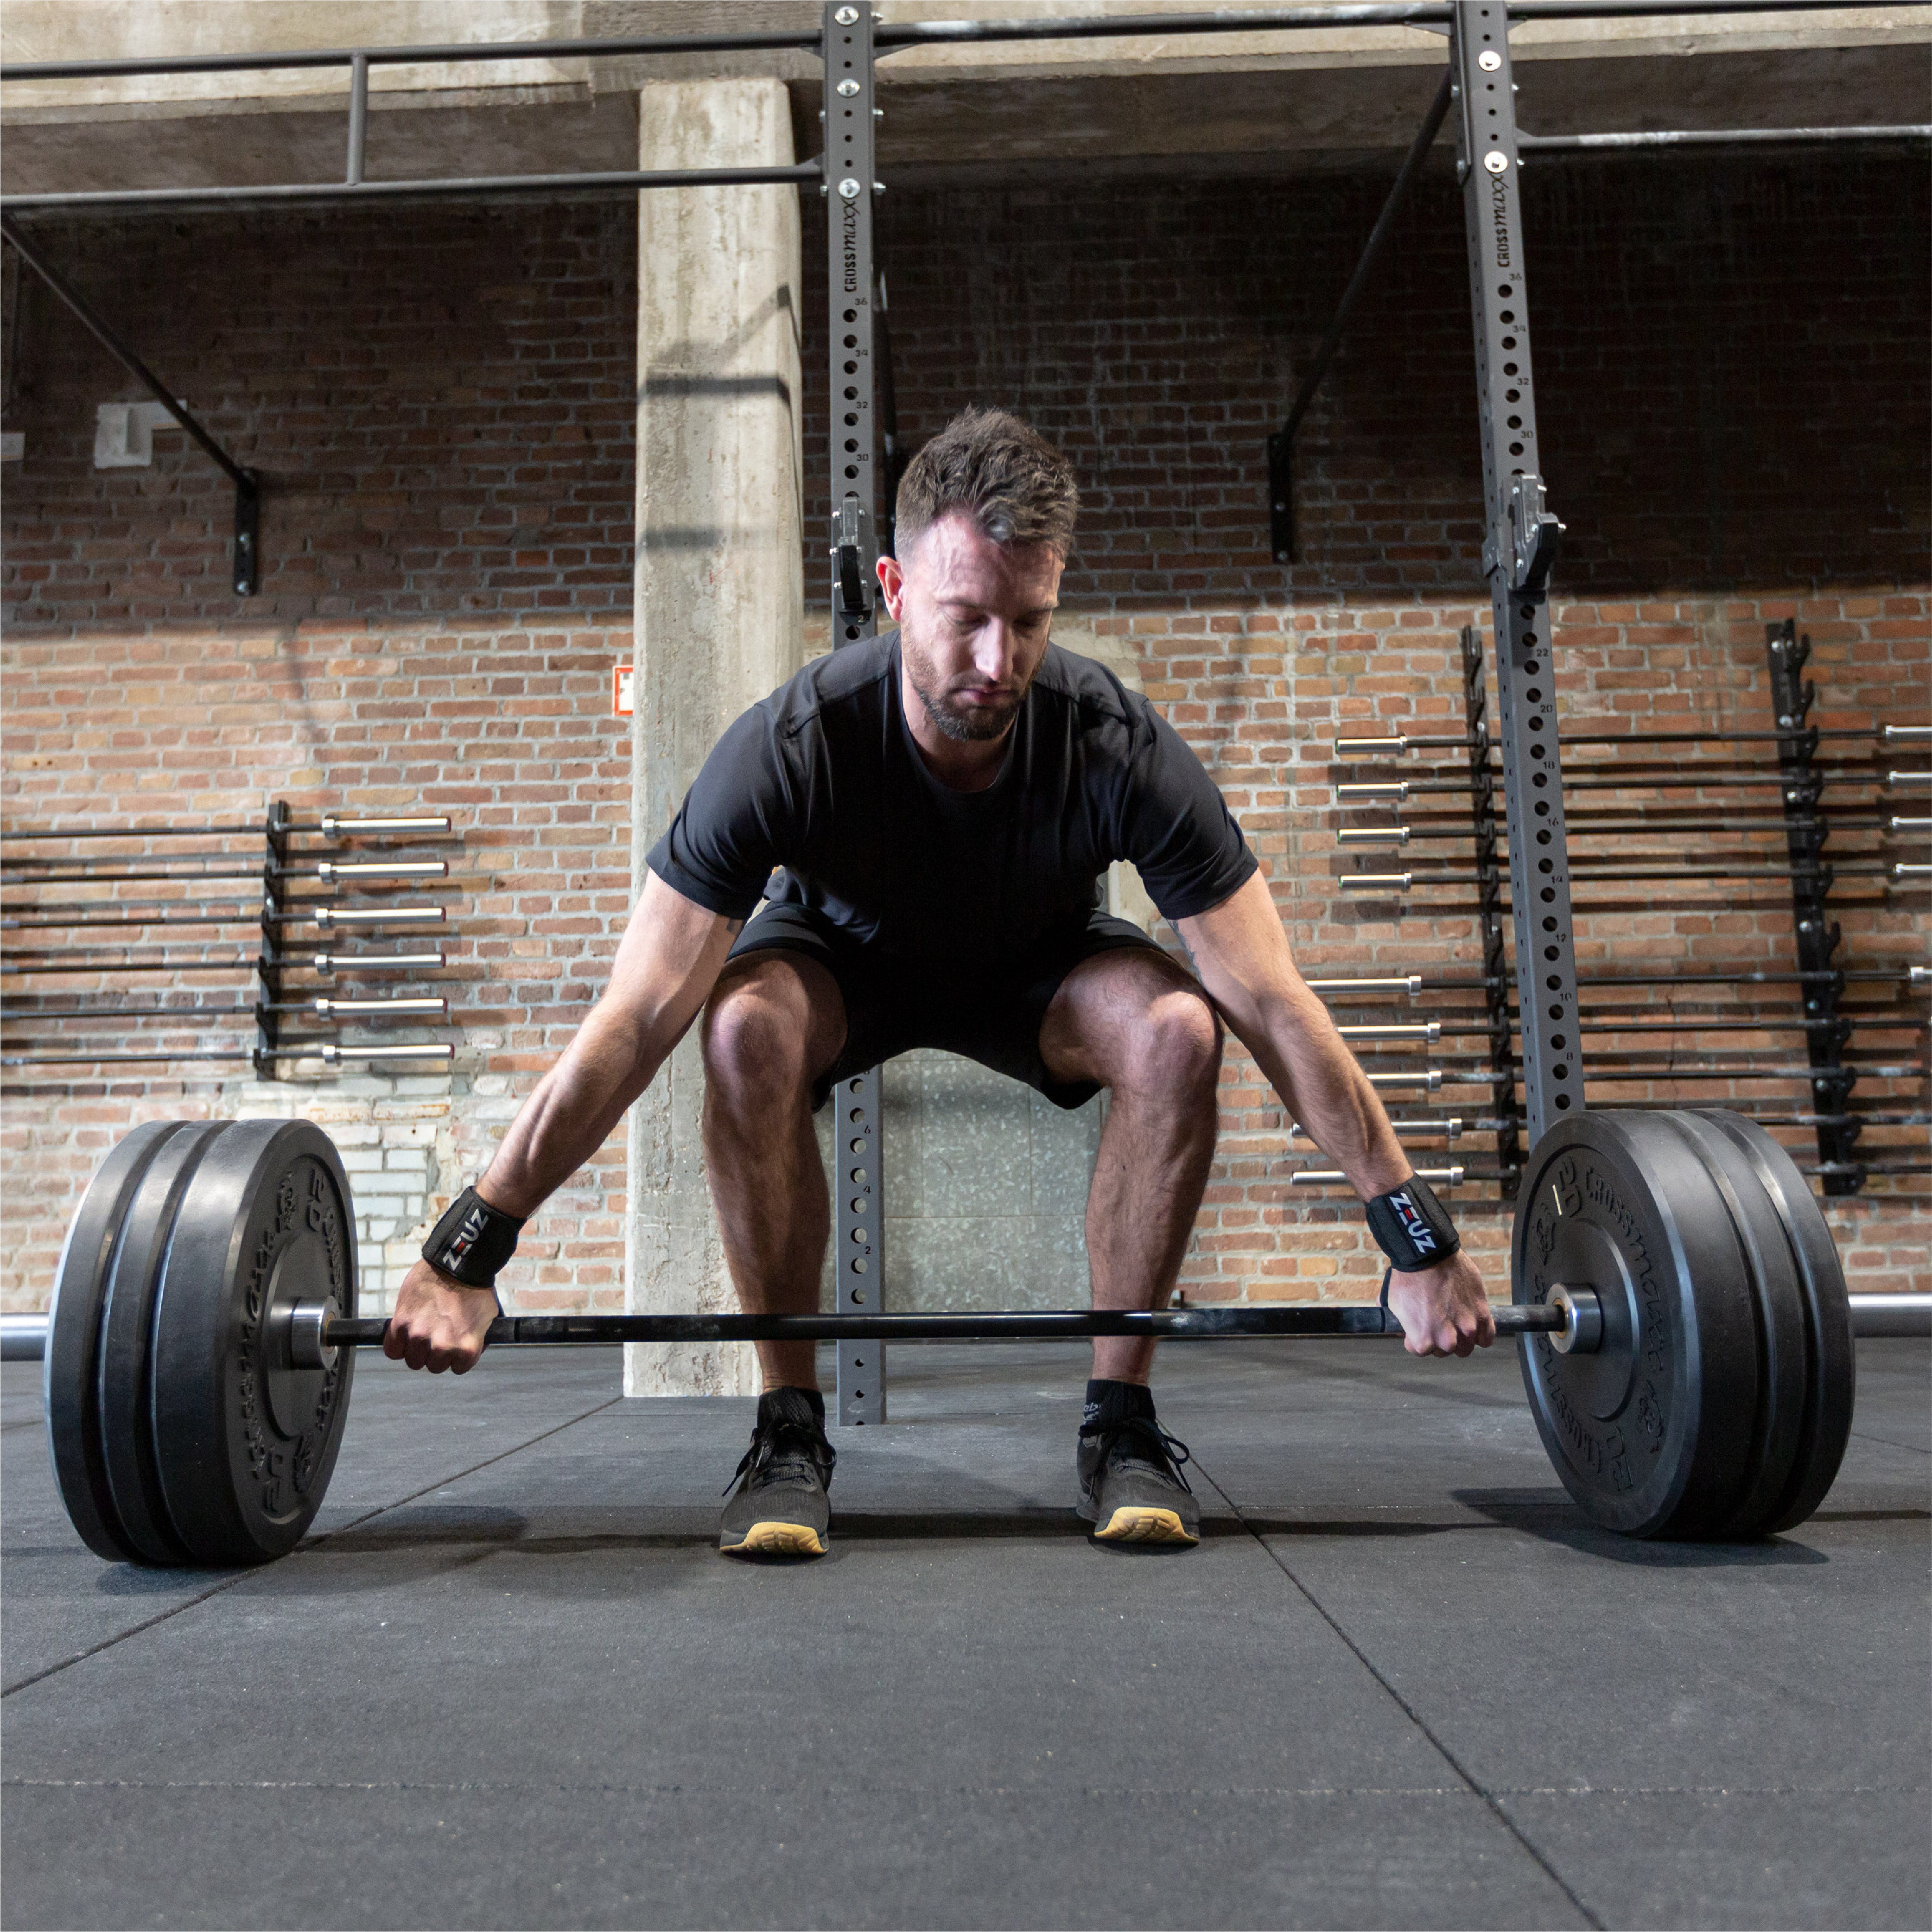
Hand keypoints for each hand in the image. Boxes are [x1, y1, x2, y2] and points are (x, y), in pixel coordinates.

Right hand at [382, 1258, 498, 1372]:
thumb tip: (466, 1353)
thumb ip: (476, 1340)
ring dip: (417, 1350)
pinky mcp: (402, 1323)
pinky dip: (397, 1345)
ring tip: (423, 1333)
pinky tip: (404, 1336)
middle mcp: (442, 1347)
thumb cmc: (474, 1288)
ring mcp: (420, 1335)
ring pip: (413, 1360)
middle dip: (436, 1354)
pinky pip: (392, 1349)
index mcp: (466, 1348)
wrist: (457, 1264)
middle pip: (433, 1366)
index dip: (456, 1357)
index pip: (457, 1369)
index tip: (455, 1345)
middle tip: (438, 1336)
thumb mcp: (487, 1318)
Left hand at [1384, 1250, 1494, 1357]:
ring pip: (1466, 1348)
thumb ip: (1400, 1322)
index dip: (1415, 1339)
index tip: (1415, 1329)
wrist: (1428, 1255)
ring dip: (1460, 1340)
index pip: (1421, 1352)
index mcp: (1423, 1340)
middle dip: (1438, 1341)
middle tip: (1435, 1325)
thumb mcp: (1393, 1303)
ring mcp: (1467, 1327)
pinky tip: (1473, 1327)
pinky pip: (1487, 1337)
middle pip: (1445, 1352)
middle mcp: (1447, 1339)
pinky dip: (1481, 1335)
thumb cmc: (1409, 1277)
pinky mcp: (1482, 1313)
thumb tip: (1401, 1328)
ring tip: (1454, 1325)